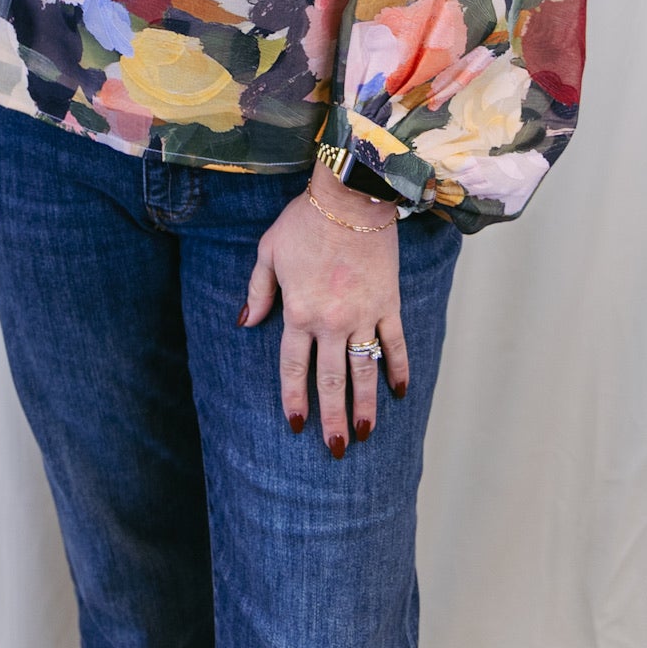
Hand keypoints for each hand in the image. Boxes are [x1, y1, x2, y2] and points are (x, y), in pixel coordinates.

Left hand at [240, 165, 408, 456]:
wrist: (351, 197)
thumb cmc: (305, 221)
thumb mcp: (269, 252)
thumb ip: (259, 291)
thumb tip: (247, 322)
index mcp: (299, 312)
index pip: (294, 368)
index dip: (295, 399)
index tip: (298, 425)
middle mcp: (331, 321)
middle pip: (331, 380)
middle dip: (332, 418)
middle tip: (335, 449)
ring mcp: (363, 315)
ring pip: (364, 370)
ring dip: (364, 406)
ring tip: (364, 434)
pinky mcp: (388, 303)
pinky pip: (395, 344)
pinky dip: (398, 369)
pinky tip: (399, 393)